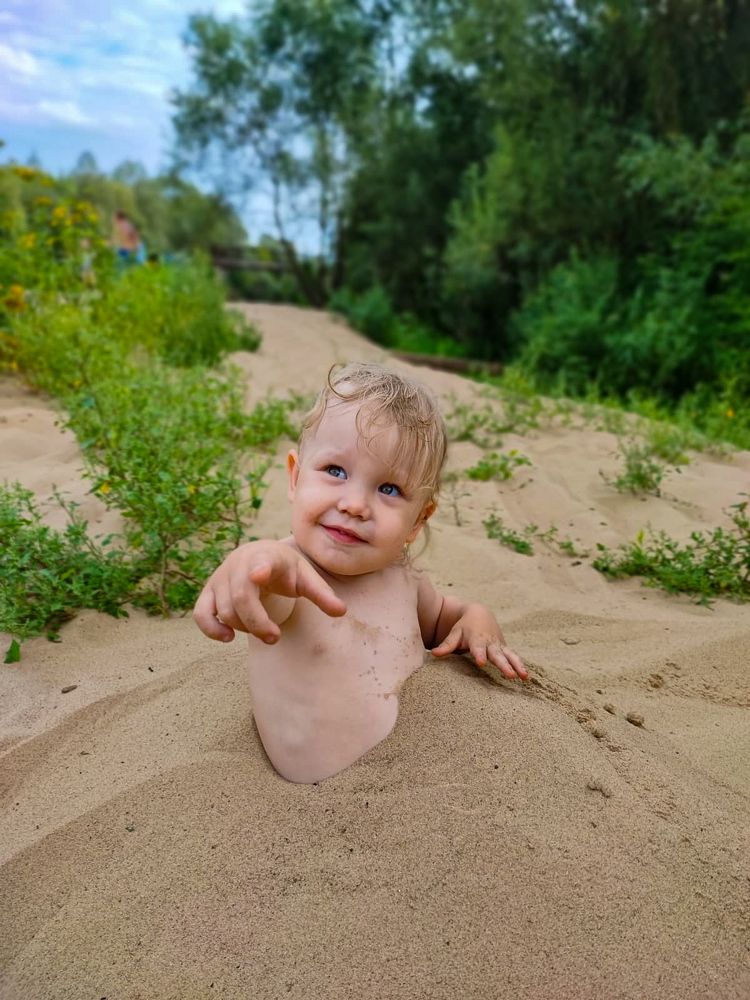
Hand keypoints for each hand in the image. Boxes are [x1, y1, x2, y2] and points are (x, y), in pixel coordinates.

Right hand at [193, 540, 345, 643]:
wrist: (259, 556)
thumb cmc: (285, 569)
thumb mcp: (305, 577)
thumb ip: (322, 594)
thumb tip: (341, 611)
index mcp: (266, 556)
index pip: (260, 561)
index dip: (259, 569)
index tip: (260, 575)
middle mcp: (238, 564)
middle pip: (241, 598)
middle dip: (257, 623)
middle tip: (275, 637)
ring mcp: (220, 578)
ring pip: (224, 610)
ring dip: (244, 628)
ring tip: (266, 634)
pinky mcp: (209, 592)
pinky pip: (201, 614)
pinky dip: (211, 629)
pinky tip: (229, 638)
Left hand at [431, 604, 527, 680]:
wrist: (480, 614)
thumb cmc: (464, 627)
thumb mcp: (455, 634)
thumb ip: (447, 645)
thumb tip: (434, 654)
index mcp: (477, 639)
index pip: (478, 648)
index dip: (480, 655)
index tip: (482, 662)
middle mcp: (490, 643)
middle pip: (497, 655)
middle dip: (503, 664)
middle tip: (509, 674)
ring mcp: (499, 646)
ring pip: (510, 656)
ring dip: (517, 665)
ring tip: (523, 676)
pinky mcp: (505, 648)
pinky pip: (514, 657)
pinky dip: (520, 665)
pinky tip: (526, 676)